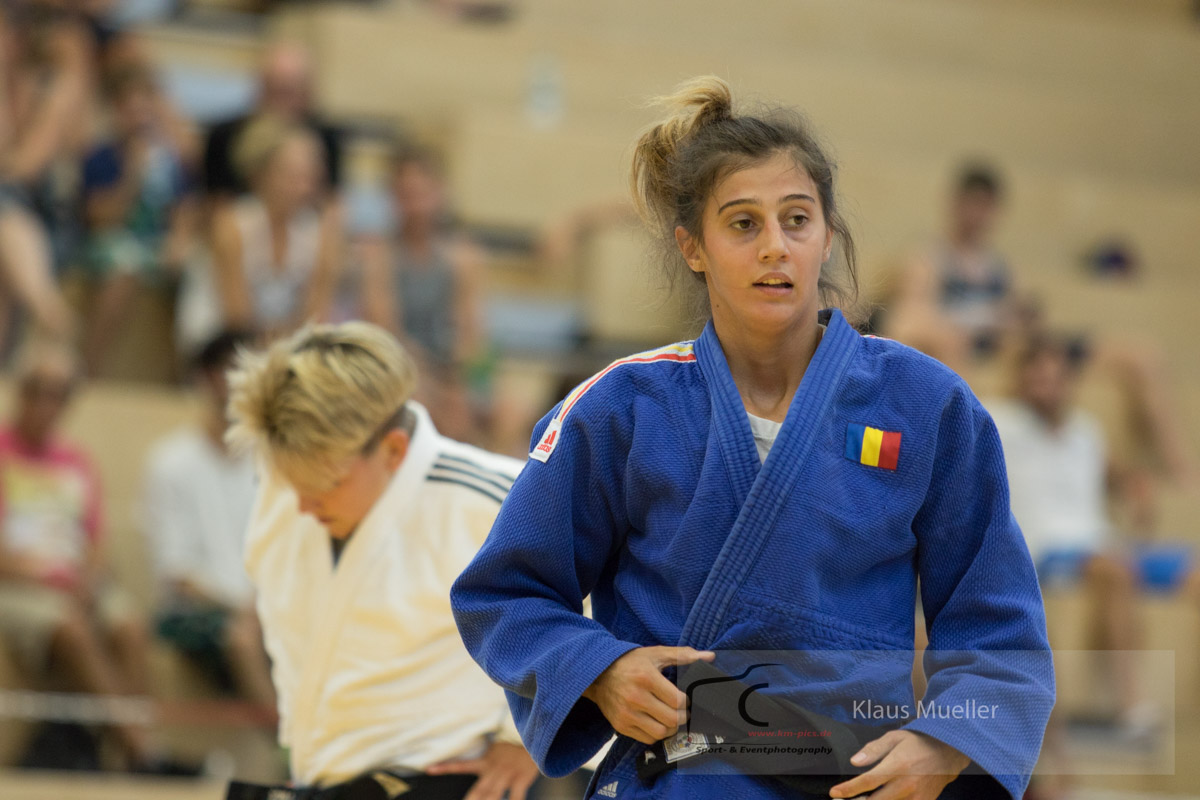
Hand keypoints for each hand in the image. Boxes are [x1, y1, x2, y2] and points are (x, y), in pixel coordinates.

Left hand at [426, 742, 538, 799]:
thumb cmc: (518, 740)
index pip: (461, 765)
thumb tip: (479, 758)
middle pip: (478, 792)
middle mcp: (494, 768)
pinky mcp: (521, 778)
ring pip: (493, 796)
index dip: (445, 768)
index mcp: (486, 760)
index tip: (428, 770)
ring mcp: (507, 774)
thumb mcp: (499, 744)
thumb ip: (490, 754)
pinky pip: (516, 797)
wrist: (535, 732)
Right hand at [582, 646, 714, 744]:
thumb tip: (709, 657)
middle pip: (672, 720)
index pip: (678, 701)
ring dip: (671, 728)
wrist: (598, 674)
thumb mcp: (655, 653)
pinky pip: (647, 739)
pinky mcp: (621, 725)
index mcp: (646, 678)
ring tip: (672, 718)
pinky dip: (657, 734)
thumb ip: (683, 655)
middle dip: (683, 717)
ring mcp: (627, 714)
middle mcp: (635, 697)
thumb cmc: (630, 662)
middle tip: (683, 711)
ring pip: (661, 733)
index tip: (686, 699)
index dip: (687, 702)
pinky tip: (657, 723)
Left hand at [829, 730, 969, 798]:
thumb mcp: (895, 738)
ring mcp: (917, 797)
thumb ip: (873, 750)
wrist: (948, 753)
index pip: (868, 782)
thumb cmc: (919, 743)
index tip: (834, 793)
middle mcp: (907, 785)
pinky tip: (880, 799)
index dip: (848, 789)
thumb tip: (855, 761)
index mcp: (898, 766)